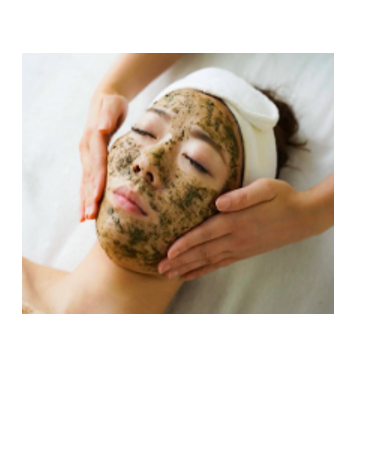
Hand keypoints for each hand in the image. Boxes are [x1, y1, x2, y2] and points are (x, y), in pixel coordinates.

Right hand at [79, 92, 127, 220]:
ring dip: (85, 200)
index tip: (96, 197)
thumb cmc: (113, 102)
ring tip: (86, 219)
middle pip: (89, 176)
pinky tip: (85, 211)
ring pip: (85, 181)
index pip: (96, 163)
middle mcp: (86, 149)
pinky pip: (86, 180)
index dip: (96, 180)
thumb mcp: (113, 104)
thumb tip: (102, 128)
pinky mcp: (89, 159)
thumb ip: (108, 115)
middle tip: (91, 216)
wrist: (104, 98)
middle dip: (89, 197)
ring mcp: (86, 155)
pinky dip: (84, 195)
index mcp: (92, 138)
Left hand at [158, 178, 319, 280]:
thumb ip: (242, 195)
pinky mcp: (245, 252)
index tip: (168, 251)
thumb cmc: (282, 197)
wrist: (303, 217)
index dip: (186, 243)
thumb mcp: (266, 188)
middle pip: (203, 252)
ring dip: (187, 268)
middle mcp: (237, 238)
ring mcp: (241, 248)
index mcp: (238, 221)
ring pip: (209, 261)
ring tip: (168, 275)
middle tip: (159, 269)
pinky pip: (220, 264)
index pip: (206, 234)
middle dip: (179, 261)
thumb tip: (219, 202)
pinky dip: (203, 270)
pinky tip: (191, 274)